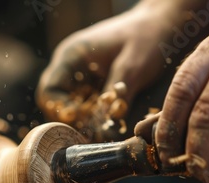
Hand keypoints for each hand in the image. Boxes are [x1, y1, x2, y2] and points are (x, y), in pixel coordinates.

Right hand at [36, 0, 189, 136]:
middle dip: (69, 119)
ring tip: (99, 131)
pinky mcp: (91, 82)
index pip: (49, 90)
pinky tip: (106, 123)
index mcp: (72, 55)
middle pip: (53, 100)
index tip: (81, 121)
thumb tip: (107, 125)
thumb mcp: (134, 66)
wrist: (160, 24)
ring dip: (80, 120)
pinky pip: (83, 103)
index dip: (60, 110)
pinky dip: (91, 116)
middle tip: (90, 132)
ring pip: (67, 104)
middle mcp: (69, 65)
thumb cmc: (147, 38)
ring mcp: (79, 73)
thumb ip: (118, 94)